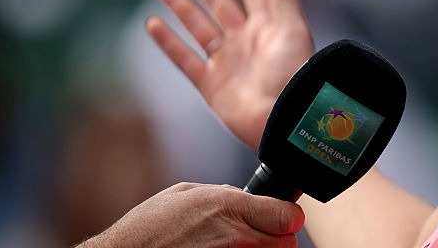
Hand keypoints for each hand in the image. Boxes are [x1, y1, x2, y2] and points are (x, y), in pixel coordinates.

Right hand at [78, 183, 304, 247]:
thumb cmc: (148, 230)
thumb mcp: (185, 194)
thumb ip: (223, 194)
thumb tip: (244, 198)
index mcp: (230, 208)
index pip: (290, 216)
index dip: (287, 217)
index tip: (282, 218)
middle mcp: (237, 238)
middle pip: (287, 243)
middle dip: (276, 238)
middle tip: (257, 237)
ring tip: (233, 247)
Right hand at [146, 0, 314, 150]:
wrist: (283, 119)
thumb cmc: (294, 74)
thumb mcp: (292, 30)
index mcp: (269, 25)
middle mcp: (246, 41)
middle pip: (219, 3)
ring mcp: (227, 63)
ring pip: (198, 26)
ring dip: (180, 4)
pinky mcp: (211, 85)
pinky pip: (185, 59)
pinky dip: (168, 42)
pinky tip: (153, 23)